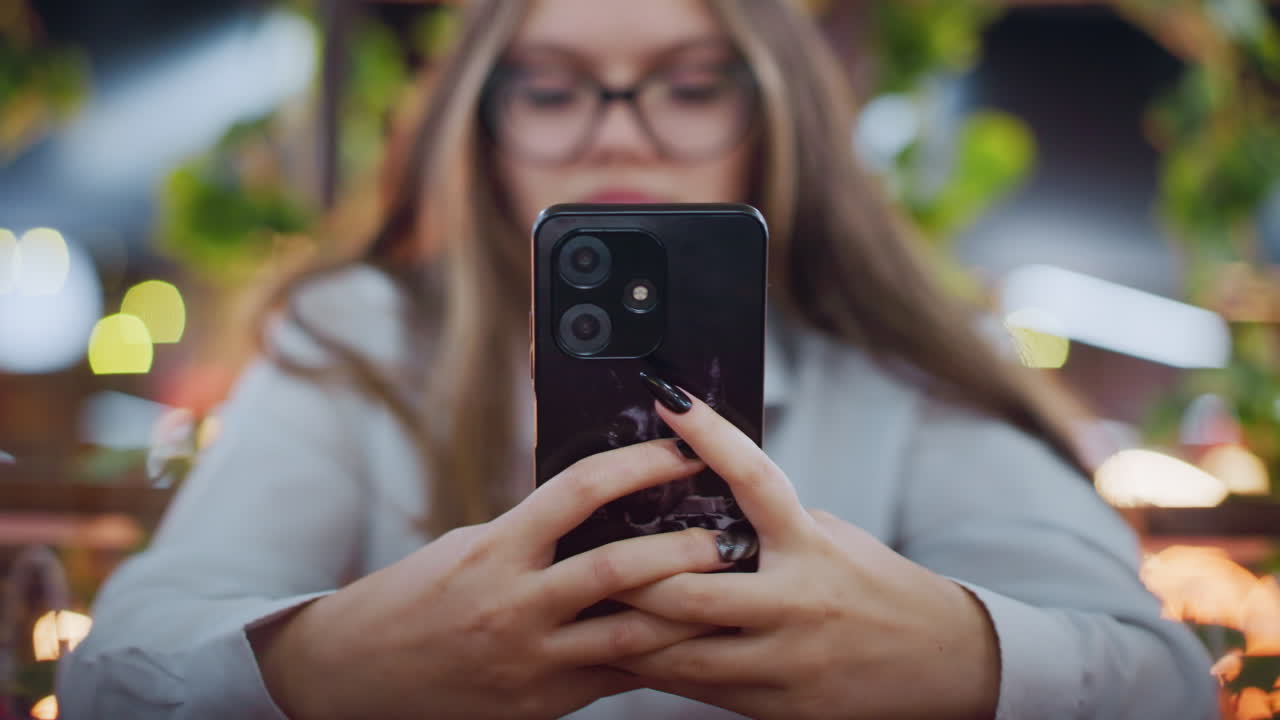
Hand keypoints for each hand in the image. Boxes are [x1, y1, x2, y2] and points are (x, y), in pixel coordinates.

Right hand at [252, 438, 732, 719]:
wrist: (355, 674)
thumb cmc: (413, 597)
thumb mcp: (469, 547)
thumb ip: (533, 531)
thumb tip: (602, 503)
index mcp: (494, 550)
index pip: (579, 491)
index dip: (639, 465)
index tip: (683, 448)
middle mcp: (514, 604)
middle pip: (618, 569)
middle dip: (685, 549)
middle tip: (734, 532)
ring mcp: (530, 660)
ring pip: (630, 634)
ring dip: (689, 609)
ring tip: (734, 589)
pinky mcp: (541, 702)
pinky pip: (615, 678)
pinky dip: (656, 658)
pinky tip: (692, 642)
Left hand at [609, 384, 1000, 719]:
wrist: (943, 662)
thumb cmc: (876, 585)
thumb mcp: (829, 538)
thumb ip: (769, 525)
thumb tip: (697, 495)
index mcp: (812, 545)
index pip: (755, 477)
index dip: (708, 434)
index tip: (667, 395)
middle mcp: (799, 601)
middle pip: (687, 588)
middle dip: (627, 576)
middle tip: (585, 557)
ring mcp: (789, 660)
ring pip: (682, 651)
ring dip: (627, 631)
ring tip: (586, 612)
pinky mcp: (782, 706)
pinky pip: (700, 689)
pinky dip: (659, 669)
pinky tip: (628, 653)